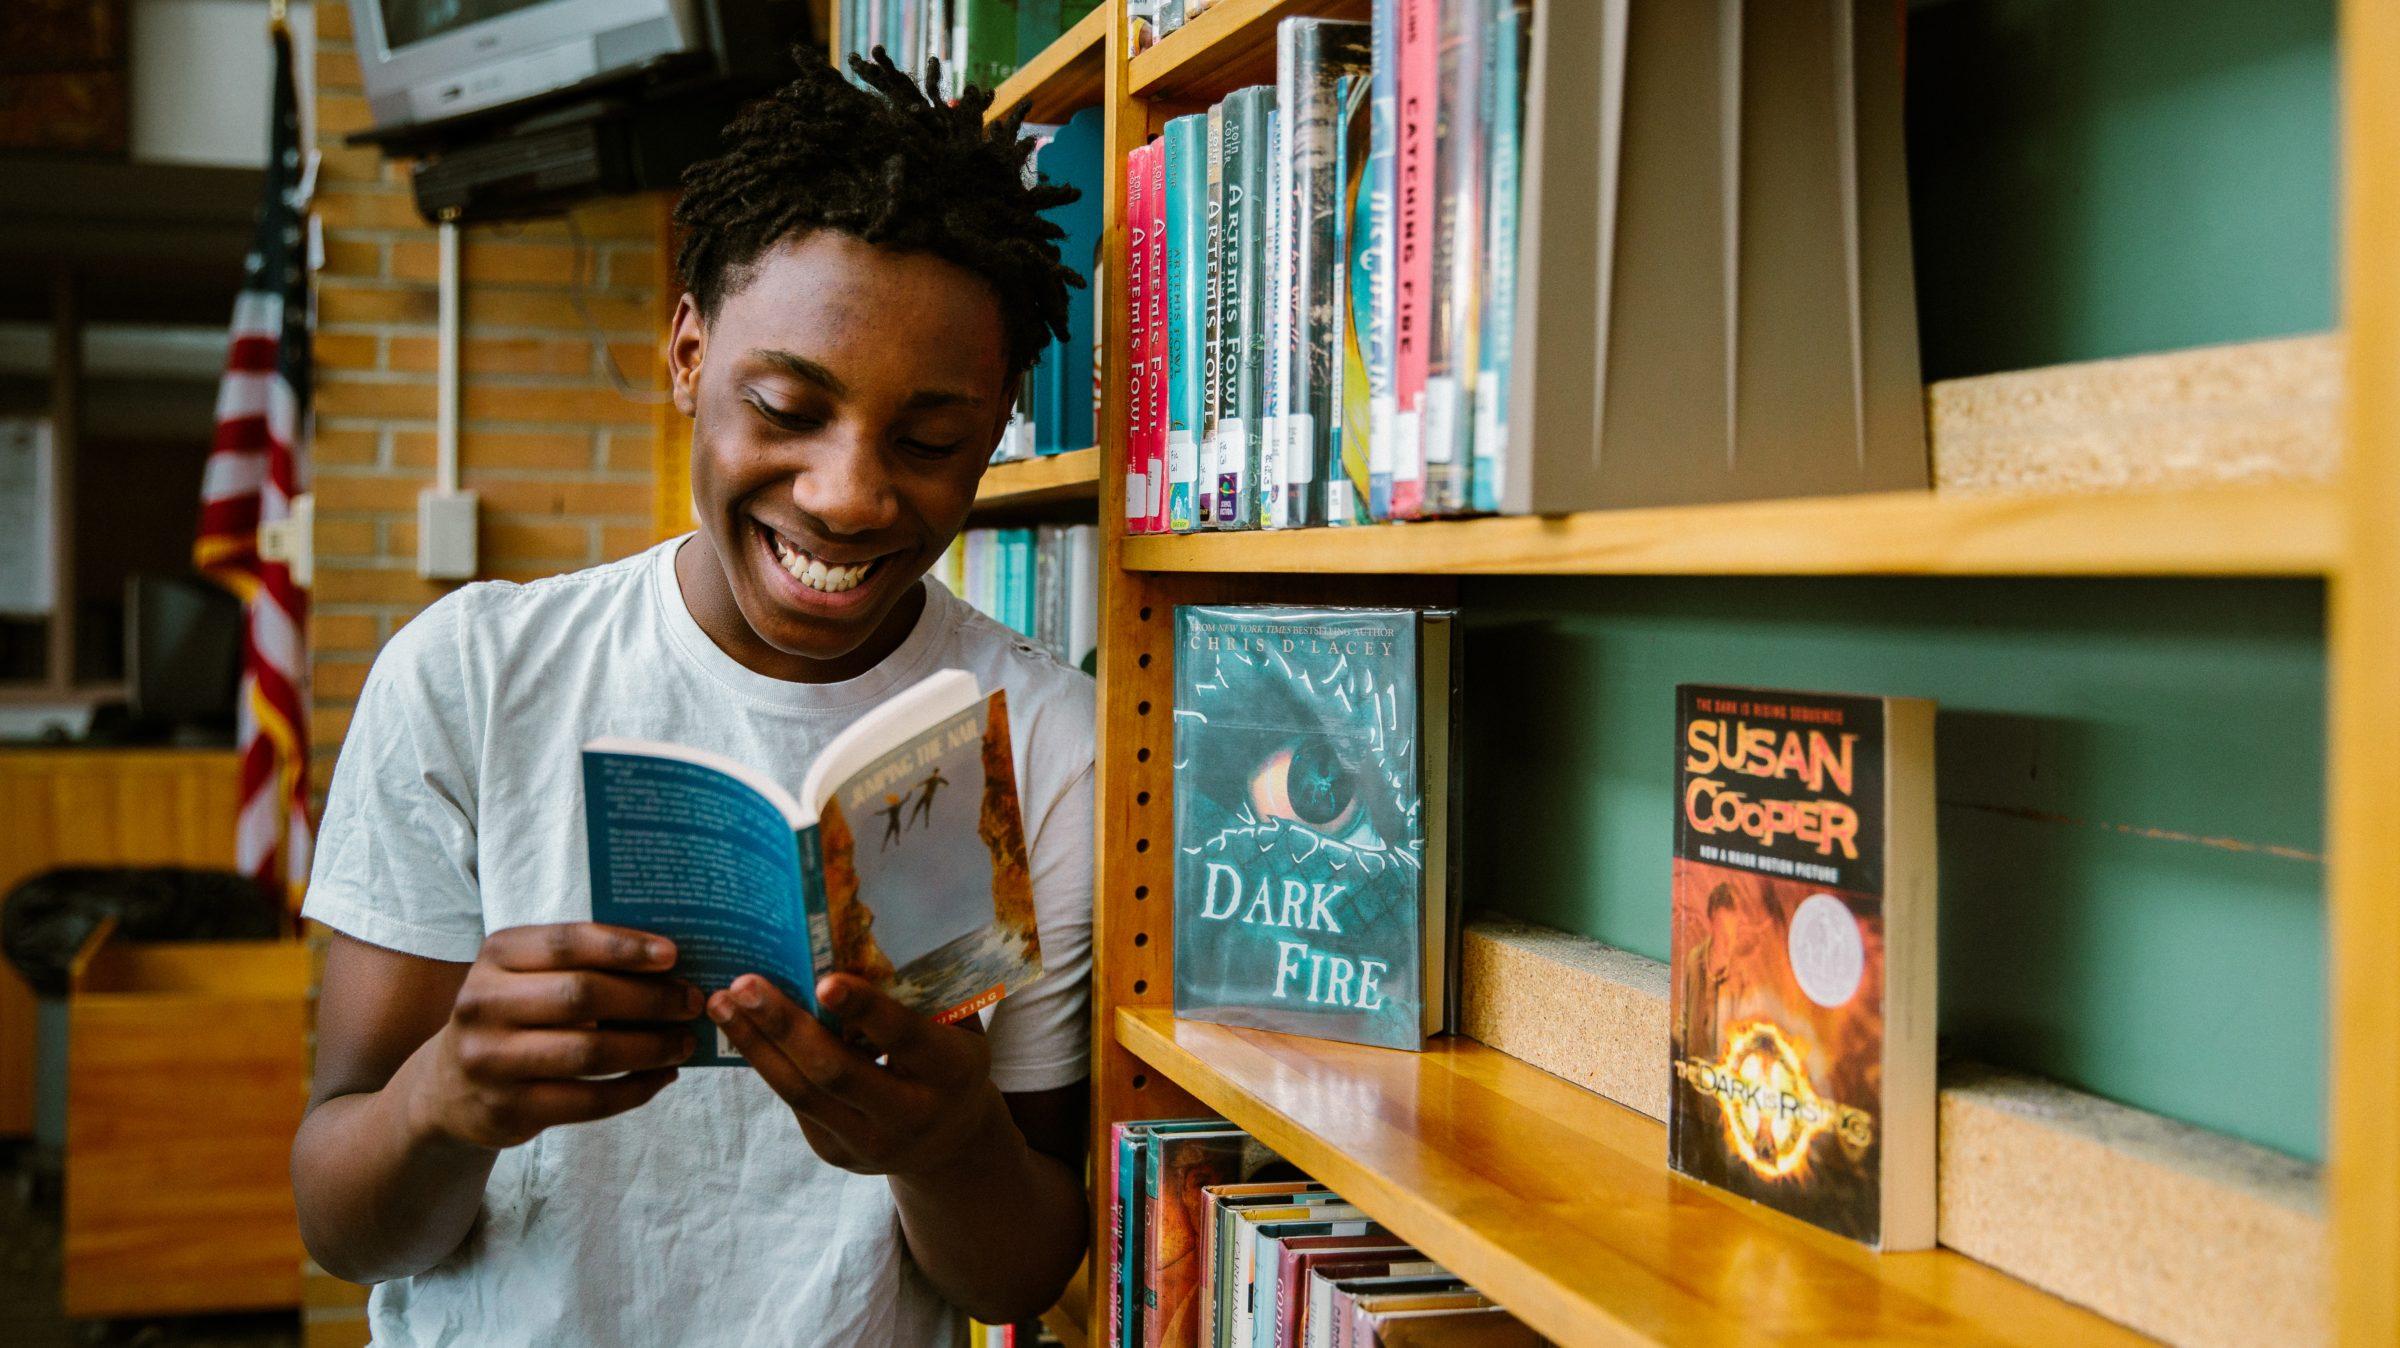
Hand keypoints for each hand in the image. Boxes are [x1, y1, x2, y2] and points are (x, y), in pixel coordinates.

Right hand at [403, 922, 701, 1151]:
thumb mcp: (526, 975)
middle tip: (692, 1002)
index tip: (673, 955)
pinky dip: (635, 1089)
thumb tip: (670, 962)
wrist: (448, 1086)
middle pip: (583, 996)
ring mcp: (491, 1060)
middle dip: (650, 1000)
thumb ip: (581, 962)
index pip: (568, 942)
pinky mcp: (508, 1108)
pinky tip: (662, 1077)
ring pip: (591, 1052)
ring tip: (685, 1042)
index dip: (624, 947)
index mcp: (496, 955)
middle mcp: (485, 1003)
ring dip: (651, 1048)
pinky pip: (588, 1100)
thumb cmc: (513, 1015)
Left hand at [709, 973, 1002, 1178]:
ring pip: (800, 1092)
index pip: (903, 1037)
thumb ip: (916, 995)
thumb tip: (852, 940)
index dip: (864, 1009)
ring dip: (755, 1044)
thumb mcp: (955, 1026)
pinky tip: (741, 1029)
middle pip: (835, 1072)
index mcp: (951, 1071)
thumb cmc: (949, 1058)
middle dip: (785, 1026)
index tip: (824, 981)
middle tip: (745, 984)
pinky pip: (794, 1103)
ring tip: (721, 1004)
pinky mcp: (835, 1152)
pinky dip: (766, 1062)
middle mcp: (912, 1115)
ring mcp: (869, 1142)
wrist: (951, 1141)